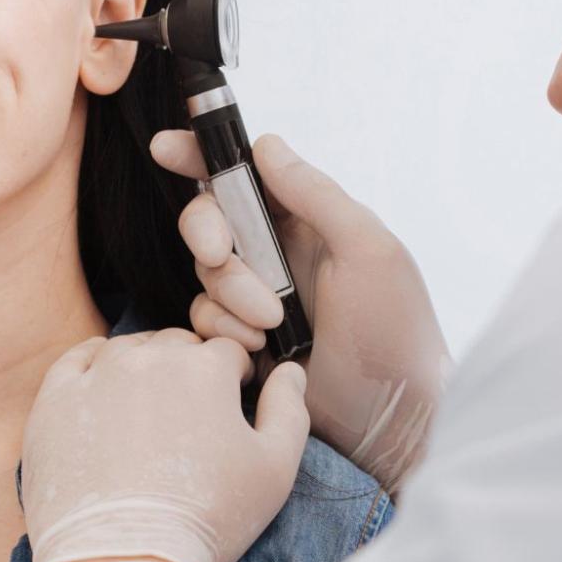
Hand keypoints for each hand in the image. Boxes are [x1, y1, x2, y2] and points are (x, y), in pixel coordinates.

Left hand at [21, 329, 310, 561]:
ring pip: (130, 350)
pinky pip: (77, 360)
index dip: (234, 379)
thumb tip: (290, 371)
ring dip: (145, 369)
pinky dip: (95, 368)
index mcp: (205, 368)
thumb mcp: (275, 471)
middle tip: (189, 420)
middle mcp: (150, 358)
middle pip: (178, 345)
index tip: (229, 407)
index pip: (228, 352)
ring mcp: (98, 375)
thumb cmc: (207, 521)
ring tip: (148, 416)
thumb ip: (290, 410)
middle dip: (190, 371)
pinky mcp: (55, 399)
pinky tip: (105, 394)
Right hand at [150, 130, 452, 493]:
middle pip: (210, 220)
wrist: (389, 417)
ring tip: (272, 326)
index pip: (247, 174)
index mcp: (309, 219)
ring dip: (230, 297)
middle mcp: (278, 254)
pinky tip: (259, 352)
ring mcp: (257, 299)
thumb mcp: (369, 250)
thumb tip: (266, 144)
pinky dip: (224, 332)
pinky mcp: (242, 342)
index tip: (166, 149)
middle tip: (219, 253)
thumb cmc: (395, 330)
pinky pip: (203, 322)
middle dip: (207, 234)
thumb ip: (316, 194)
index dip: (202, 157)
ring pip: (205, 275)